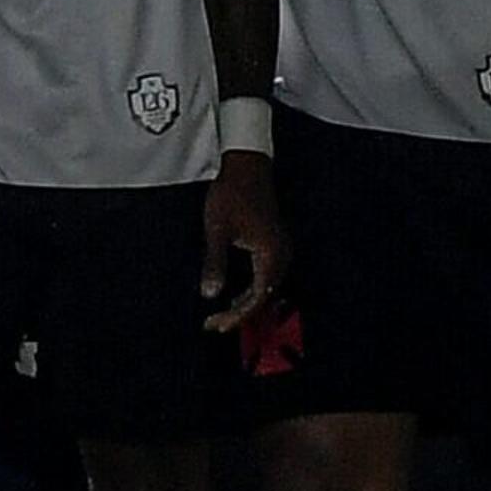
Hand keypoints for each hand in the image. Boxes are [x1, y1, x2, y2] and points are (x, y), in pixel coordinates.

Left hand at [199, 150, 286, 332]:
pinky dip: (252, 290)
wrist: (247, 166)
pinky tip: (234, 295)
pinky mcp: (275, 245)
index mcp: (270, 254)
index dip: (237, 315)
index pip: (257, 297)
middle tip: (214, 325)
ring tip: (222, 316)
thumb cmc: (231, 194)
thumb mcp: (217, 230)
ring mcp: (281, 250)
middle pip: (265, 297)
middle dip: (240, 314)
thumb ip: (215, 263)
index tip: (216, 324)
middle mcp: (281, 255)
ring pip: (267, 289)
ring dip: (246, 304)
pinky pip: (267, 277)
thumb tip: (210, 294)